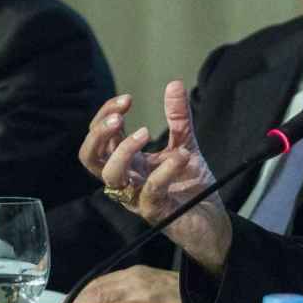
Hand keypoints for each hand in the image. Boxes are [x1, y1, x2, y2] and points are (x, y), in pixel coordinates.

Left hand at [66, 265, 181, 302]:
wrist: (200, 295)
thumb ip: (124, 293)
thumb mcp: (147, 286)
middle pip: (96, 290)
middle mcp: (134, 280)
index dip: (77, 294)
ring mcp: (140, 294)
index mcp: (133, 274)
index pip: (98, 283)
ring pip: (104, 301)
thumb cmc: (174, 294)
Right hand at [81, 80, 232, 273]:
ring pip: (111, 176)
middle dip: (98, 134)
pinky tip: (180, 155)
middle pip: (90, 158)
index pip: (99, 137)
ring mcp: (138, 197)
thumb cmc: (191, 185)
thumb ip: (178, 117)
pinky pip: (151, 190)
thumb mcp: (185, 143)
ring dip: (123, 150)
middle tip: (118, 117)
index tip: (126, 99)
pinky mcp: (157, 212)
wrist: (212, 220)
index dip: (105, 115)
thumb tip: (174, 83)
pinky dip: (165, 170)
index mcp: (127, 162)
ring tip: (144, 131)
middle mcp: (126, 180)